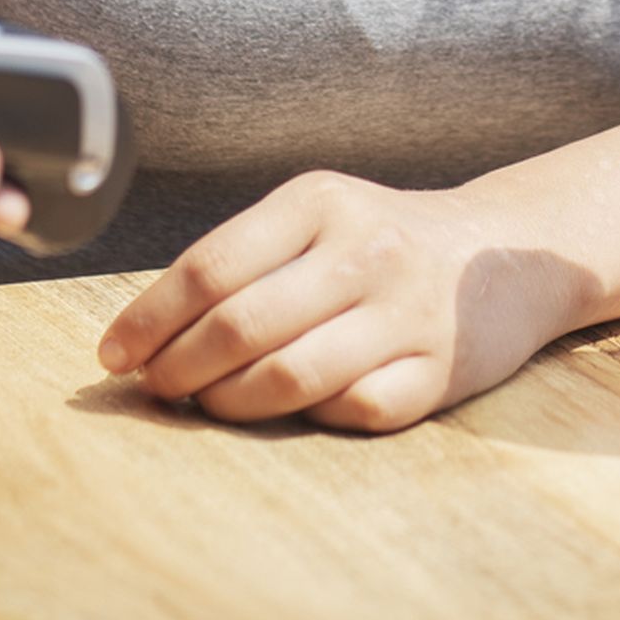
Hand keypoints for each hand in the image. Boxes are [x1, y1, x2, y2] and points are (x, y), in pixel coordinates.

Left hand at [94, 171, 591, 432]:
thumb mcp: (319, 217)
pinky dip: (308, 418)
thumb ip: (246, 260)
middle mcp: (366, 251)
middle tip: (154, 388)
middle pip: (239, 327)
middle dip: (176, 369)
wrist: (507, 252)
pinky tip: (293, 411)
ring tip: (207, 404)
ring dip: (228, 403)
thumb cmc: (384, 241)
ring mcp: (407, 313)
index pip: (210, 267)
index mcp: (321, 202)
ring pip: (288, 377)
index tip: (112, 356)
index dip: (148, 320)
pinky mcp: (440, 372)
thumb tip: (145, 334)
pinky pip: (351, 411)